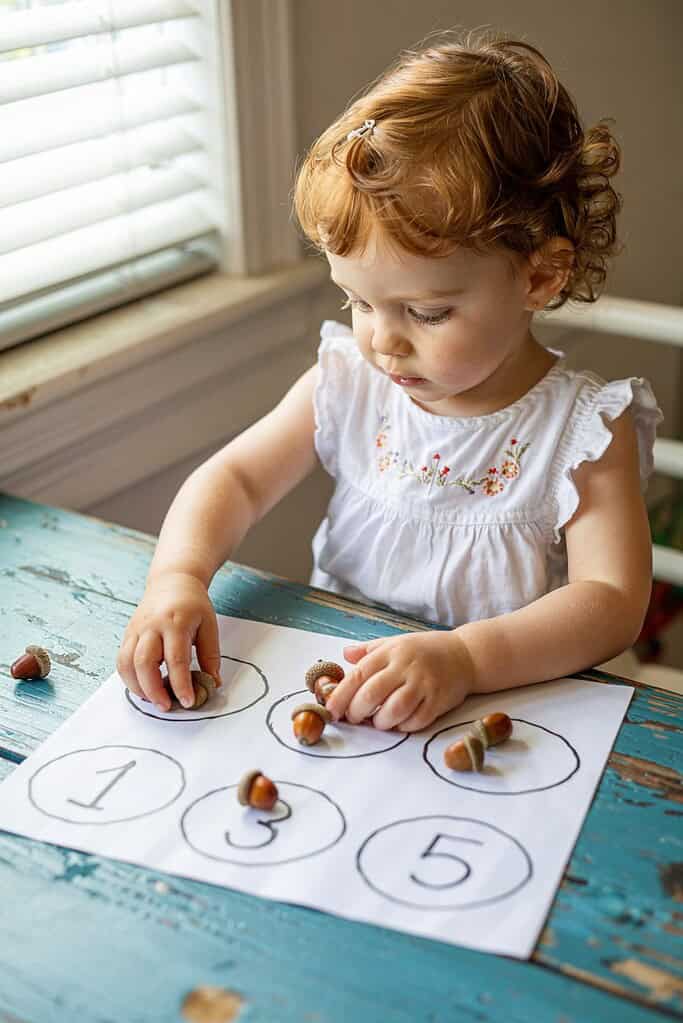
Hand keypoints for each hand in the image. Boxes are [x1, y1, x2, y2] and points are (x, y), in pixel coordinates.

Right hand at [116, 572, 221, 710]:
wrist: (172, 581)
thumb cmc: (193, 604)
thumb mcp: (209, 625)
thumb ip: (211, 655)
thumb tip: (212, 683)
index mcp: (176, 622)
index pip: (176, 659)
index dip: (181, 684)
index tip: (187, 702)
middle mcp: (152, 626)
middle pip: (144, 662)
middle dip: (153, 689)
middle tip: (166, 706)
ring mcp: (136, 629)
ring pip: (126, 663)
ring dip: (137, 687)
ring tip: (153, 699)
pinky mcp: (127, 633)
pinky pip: (121, 660)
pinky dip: (129, 678)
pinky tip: (143, 687)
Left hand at [325, 630, 474, 731]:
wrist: (465, 655)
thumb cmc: (424, 650)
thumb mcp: (395, 642)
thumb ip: (369, 651)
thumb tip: (344, 655)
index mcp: (391, 652)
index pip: (358, 675)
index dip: (341, 695)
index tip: (331, 710)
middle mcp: (406, 666)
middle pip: (372, 694)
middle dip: (357, 712)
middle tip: (354, 718)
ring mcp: (424, 684)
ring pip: (394, 710)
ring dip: (380, 722)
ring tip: (378, 722)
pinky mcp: (439, 700)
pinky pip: (416, 720)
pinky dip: (403, 726)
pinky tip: (399, 723)